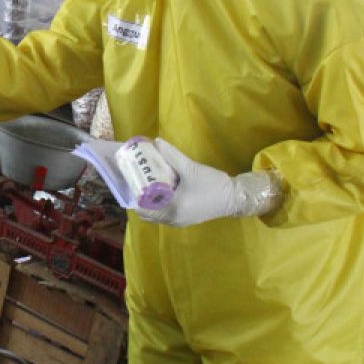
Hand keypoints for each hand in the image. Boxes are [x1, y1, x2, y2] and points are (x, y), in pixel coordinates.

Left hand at [134, 138, 277, 227]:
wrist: (235, 198)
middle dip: (139, 197)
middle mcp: (172, 219)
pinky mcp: (185, 218)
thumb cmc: (213, 185)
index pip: (143, 207)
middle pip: (147, 211)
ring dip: (149, 201)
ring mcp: (179, 221)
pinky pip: (165, 213)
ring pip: (156, 213)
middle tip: (135, 180)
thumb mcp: (191, 168)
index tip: (129, 181)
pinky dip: (159, 203)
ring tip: (145, 183)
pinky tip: (159, 189)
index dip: (133, 195)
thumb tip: (156, 142)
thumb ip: (172, 155)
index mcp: (172, 209)